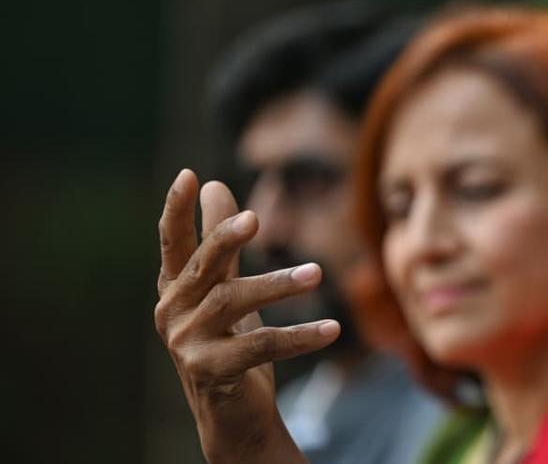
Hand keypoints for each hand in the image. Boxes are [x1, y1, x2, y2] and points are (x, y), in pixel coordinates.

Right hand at [154, 169, 338, 462]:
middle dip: (226, 239)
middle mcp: (172, 313)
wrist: (232, 414)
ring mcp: (187, 344)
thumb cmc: (228, 341)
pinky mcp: (211, 372)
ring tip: (317, 272)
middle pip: (202, 267)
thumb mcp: (225, 288)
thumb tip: (215, 184)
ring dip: (278, 285)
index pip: (172, 243)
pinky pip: (262, 346)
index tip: (188, 175)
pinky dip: (300, 336)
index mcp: (174, 288)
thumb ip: (223, 243)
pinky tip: (333, 328)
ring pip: (234, 303)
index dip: (175, 210)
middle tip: (256, 217)